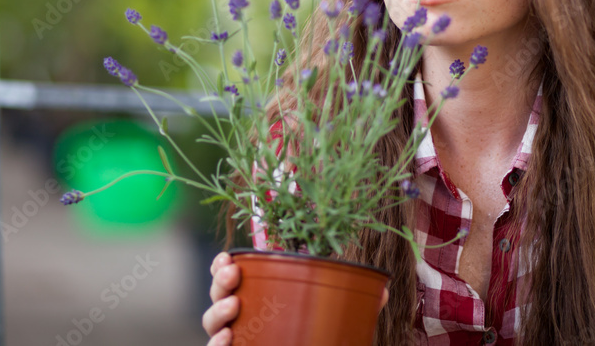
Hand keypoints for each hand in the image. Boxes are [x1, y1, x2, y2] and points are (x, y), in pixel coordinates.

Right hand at [201, 251, 390, 345]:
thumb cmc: (315, 340)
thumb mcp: (333, 320)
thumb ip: (353, 304)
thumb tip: (382, 290)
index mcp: (259, 297)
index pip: (232, 276)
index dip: (223, 265)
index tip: (229, 258)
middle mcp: (242, 318)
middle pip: (218, 295)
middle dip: (220, 281)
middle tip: (232, 274)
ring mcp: (236, 341)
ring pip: (211, 324)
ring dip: (217, 311)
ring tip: (233, 307)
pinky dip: (215, 345)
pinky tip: (227, 340)